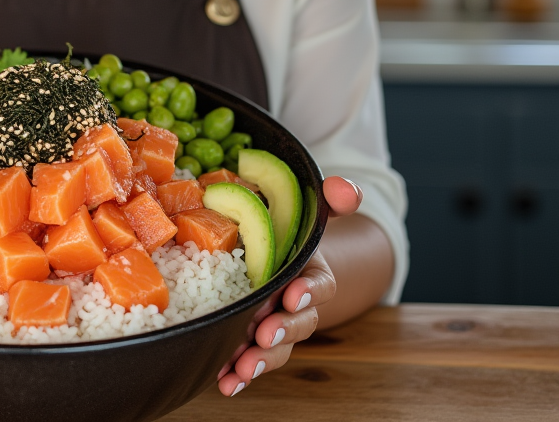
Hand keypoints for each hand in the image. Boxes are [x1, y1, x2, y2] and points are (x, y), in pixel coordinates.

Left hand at [215, 175, 361, 396]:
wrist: (284, 253)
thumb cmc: (294, 230)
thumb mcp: (312, 209)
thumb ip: (333, 197)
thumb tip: (347, 190)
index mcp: (313, 272)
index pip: (319, 284)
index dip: (310, 291)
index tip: (293, 294)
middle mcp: (298, 303)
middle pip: (298, 323)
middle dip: (283, 331)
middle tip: (264, 334)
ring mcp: (277, 323)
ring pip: (276, 347)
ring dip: (260, 360)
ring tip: (241, 369)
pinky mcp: (254, 337)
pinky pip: (249, 357)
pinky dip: (238, 373)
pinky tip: (224, 383)